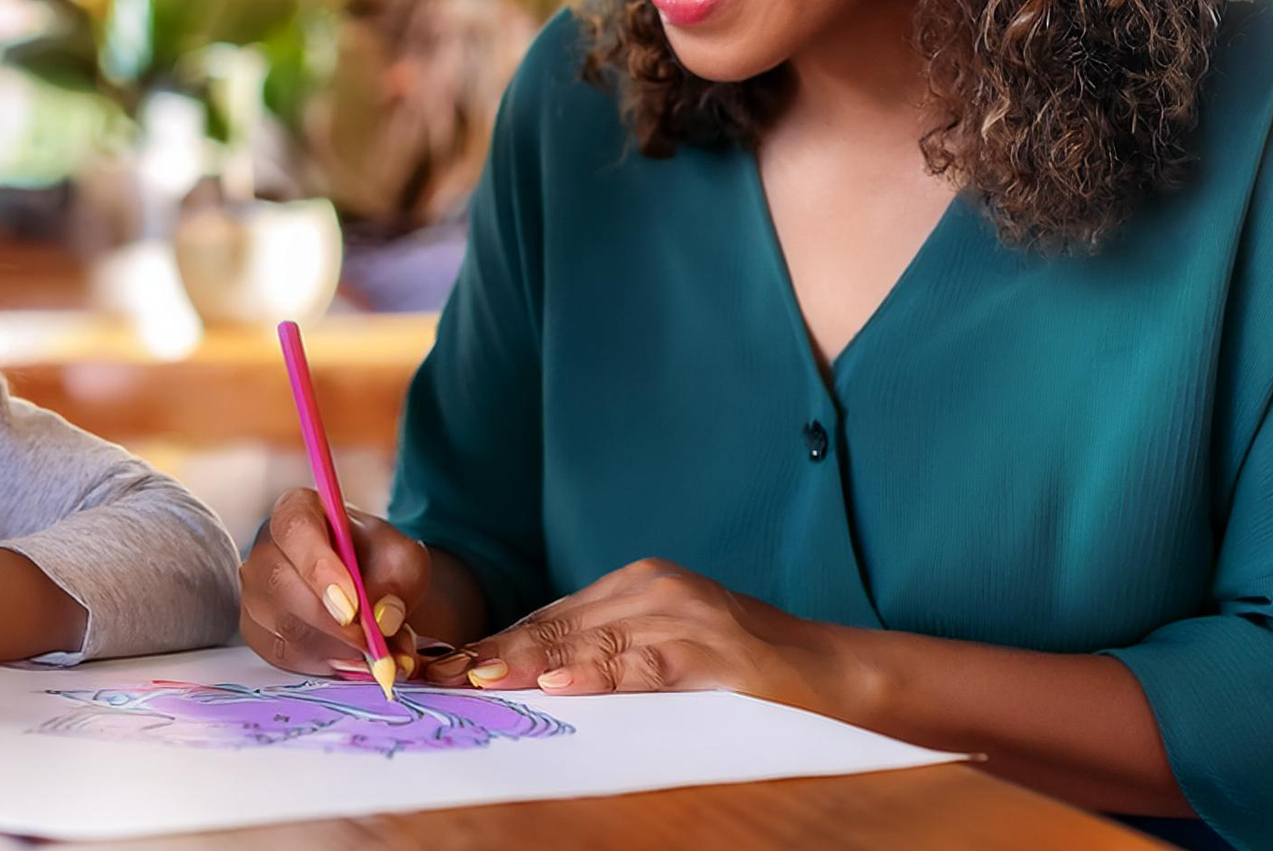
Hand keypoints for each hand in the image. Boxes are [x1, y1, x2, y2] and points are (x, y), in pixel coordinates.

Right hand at [240, 488, 428, 677]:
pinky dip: (323, 664)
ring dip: (335, 649)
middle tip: (371, 643)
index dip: (319, 568)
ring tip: (375, 652)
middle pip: (281, 585)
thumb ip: (399, 581)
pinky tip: (352, 658)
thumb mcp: (403, 559)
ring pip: (283, 627)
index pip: (295, 530)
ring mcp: (255, 592)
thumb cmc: (378, 561)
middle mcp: (266, 548)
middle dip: (332, 624)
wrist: (369, 586)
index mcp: (298, 510)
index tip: (352, 606)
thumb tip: (382, 618)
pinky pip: (283, 655)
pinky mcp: (257, 631)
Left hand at [434, 557, 833, 702]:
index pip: (551, 615)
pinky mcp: (711, 647)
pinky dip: (599, 675)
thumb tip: (537, 681)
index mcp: (638, 585)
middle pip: (558, 623)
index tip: (442, 667)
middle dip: (494, 652)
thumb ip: (609, 656)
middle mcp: (653, 587)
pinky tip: (560, 687)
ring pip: (590, 639)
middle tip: (438, 679)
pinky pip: (643, 663)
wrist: (834, 672)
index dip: (495, 642)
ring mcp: (683, 613)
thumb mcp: (666, 655)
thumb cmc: (747, 674)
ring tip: (477, 680)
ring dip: (529, 662)